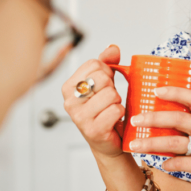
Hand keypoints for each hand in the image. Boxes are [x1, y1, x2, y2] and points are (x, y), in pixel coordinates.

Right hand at [61, 44, 126, 158]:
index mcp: (69, 87)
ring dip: (118, 101)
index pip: (94, 64)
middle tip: (108, 100)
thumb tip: (112, 48)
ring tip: (111, 110)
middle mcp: (70, 101)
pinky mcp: (93, 129)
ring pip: (111, 94)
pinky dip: (121, 113)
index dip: (107, 72)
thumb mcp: (104, 83)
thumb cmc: (104, 110)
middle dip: (112, 87)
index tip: (105, 85)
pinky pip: (116, 110)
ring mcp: (79, 117)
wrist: (107, 141)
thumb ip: (107, 63)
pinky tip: (114, 120)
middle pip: (102, 78)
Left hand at [127, 86, 190, 190]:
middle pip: (179, 119)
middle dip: (153, 118)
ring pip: (175, 142)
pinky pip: (181, 163)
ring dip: (151, 143)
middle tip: (135, 120)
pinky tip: (160, 164)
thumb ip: (190, 124)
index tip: (155, 90)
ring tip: (134, 145)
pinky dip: (168, 164)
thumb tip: (157, 114)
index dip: (175, 92)